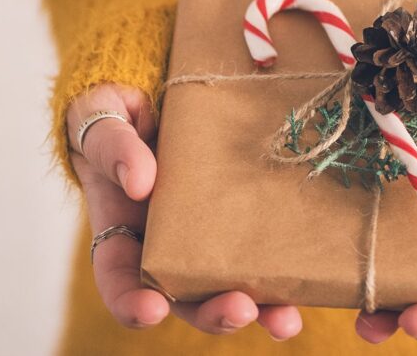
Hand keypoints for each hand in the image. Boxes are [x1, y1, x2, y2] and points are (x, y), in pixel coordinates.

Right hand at [67, 83, 301, 339]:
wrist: (162, 96)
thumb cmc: (119, 115)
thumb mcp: (104, 119)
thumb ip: (113, 146)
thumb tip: (139, 182)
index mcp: (123, 230)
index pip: (120, 279)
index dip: (132, 302)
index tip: (152, 310)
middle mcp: (167, 248)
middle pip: (186, 299)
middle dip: (213, 313)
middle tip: (239, 310)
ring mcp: (210, 239)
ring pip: (232, 287)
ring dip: (261, 309)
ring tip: (286, 319)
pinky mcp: (247, 222)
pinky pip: (266, 255)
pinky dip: (288, 275)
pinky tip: (312, 281)